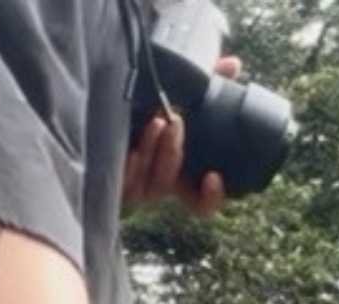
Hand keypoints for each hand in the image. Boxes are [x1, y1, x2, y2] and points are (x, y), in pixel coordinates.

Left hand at [122, 56, 240, 217]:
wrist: (106, 111)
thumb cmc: (149, 110)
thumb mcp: (182, 98)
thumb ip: (210, 85)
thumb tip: (233, 64)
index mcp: (178, 177)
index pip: (200, 204)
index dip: (211, 198)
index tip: (213, 176)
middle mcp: (154, 186)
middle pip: (167, 185)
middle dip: (173, 153)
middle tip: (176, 121)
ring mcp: (129, 187)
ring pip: (141, 182)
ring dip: (152, 152)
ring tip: (157, 121)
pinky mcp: (106, 183)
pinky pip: (117, 182)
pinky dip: (128, 164)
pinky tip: (131, 146)